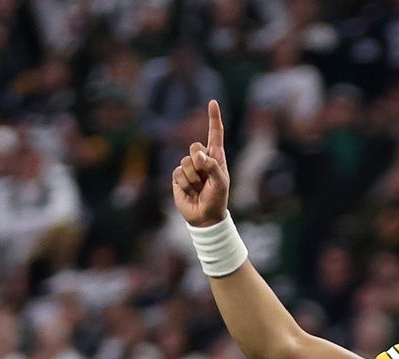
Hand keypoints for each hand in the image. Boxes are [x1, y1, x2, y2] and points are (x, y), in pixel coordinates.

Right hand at [172, 100, 229, 226]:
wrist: (204, 216)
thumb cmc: (217, 199)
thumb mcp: (220, 183)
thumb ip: (211, 167)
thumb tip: (197, 154)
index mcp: (216, 157)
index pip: (214, 134)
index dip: (213, 118)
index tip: (212, 102)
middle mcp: (202, 159)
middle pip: (194, 146)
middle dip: (199, 162)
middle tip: (205, 178)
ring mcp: (189, 167)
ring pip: (185, 162)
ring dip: (194, 178)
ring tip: (199, 188)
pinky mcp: (177, 176)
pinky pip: (178, 173)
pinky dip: (185, 184)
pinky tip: (190, 191)